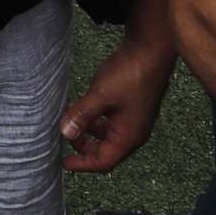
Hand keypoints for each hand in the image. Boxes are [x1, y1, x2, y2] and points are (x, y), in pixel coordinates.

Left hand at [61, 34, 174, 173]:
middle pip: (106, 151)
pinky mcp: (133, 107)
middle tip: (66, 135)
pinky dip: (97, 120)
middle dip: (84, 146)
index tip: (64, 163)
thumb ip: (81, 116)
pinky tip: (85, 107)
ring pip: (108, 135)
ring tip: (71, 118)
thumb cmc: (131, 75)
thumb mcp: (100, 96)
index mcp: (129, 136)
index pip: (104, 161)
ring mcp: (135, 120)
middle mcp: (134, 133)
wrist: (151, 50)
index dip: (83, 164)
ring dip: (89, 131)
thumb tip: (65, 133)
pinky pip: (112, 122)